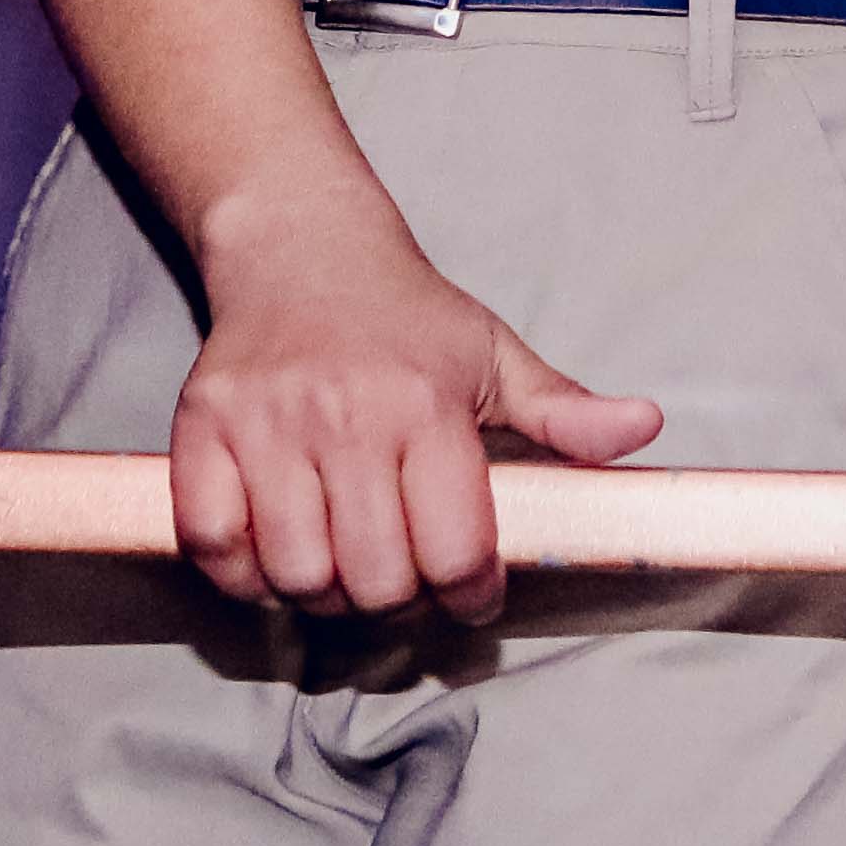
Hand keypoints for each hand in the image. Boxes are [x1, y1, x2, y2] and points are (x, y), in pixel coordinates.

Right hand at [168, 205, 661, 622]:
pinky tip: (275, 555)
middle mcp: (345, 416)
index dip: (471, 595)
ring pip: (297, 575)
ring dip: (325, 595)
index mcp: (426, 405)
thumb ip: (563, 408)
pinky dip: (243, 575)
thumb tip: (643, 428)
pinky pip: (215, 546)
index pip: (454, 551)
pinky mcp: (202, 429)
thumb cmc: (406, 313)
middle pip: (374, 580)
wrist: (298, 244)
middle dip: (399, 601)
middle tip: (404, 578)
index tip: (471, 592)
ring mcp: (266, 425)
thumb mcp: (492, 353)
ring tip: (344, 567)